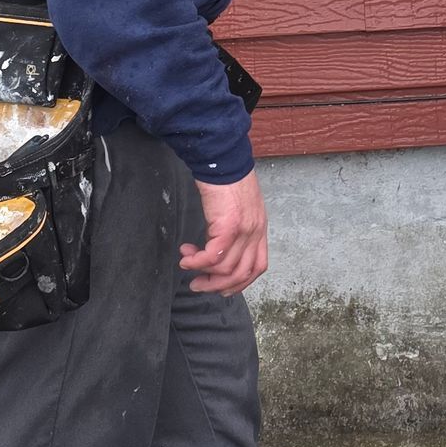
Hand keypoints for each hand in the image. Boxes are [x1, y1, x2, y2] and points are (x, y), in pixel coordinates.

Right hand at [180, 170, 268, 294]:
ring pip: (226, 268)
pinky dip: (198, 262)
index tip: (220, 286)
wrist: (222, 160)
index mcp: (259, 229)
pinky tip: (186, 256)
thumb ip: (233, 229)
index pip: (257, 267)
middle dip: (217, 285)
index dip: (239, 283)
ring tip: (187, 263)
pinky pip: (213, 256)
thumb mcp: (238, 208)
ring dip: (203, 272)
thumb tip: (216, 247)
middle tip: (198, 284)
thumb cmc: (226, 179)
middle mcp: (255, 232)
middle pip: (241, 274)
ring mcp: (244, 230)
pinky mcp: (229, 226)